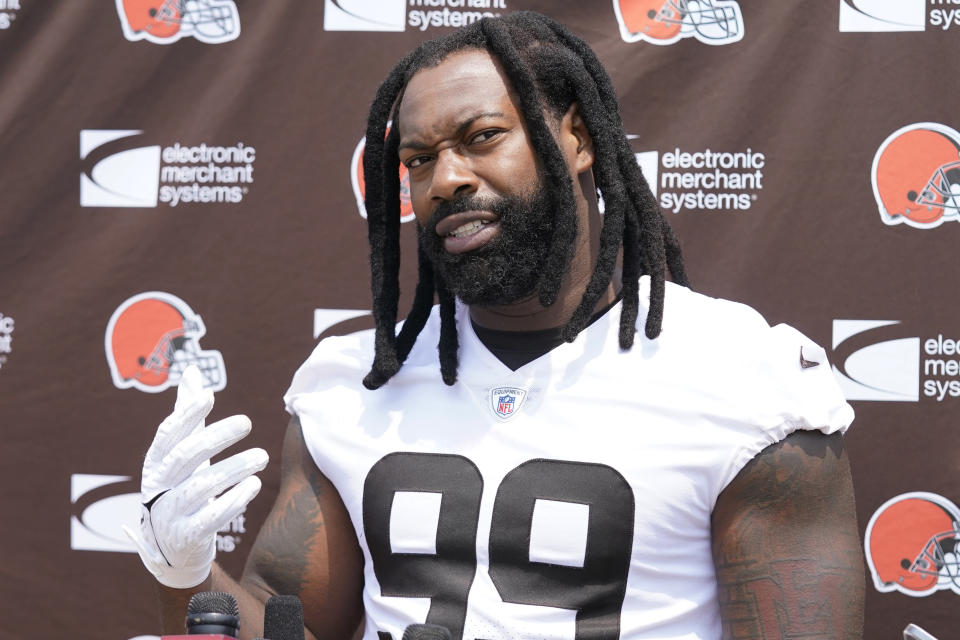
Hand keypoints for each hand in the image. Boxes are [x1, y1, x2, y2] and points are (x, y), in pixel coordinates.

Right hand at [123, 365, 268, 588]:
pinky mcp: (187, 536)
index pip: (168, 434)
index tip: (209, 396)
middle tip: (247, 422)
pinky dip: (233, 500)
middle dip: (216, 437)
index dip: (186, 415)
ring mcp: (169, 513)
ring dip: (234, 468)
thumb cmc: (180, 487)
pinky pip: (210, 518)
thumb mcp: (180, 453)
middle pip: (184, 457)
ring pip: (201, 487)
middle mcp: (158, 486)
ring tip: (263, 456)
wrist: (170, 547)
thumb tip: (192, 372)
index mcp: (156, 462)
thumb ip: (187, 415)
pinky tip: (254, 485)